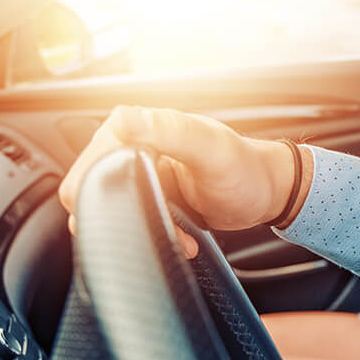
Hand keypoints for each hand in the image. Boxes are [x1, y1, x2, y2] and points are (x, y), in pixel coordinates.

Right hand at [57, 105, 297, 256]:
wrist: (269, 192)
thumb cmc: (246, 169)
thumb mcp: (210, 150)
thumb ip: (169, 131)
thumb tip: (123, 119)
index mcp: (137, 127)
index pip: (91, 164)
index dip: (100, 194)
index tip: (125, 216)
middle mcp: (132, 146)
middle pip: (96, 191)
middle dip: (125, 218)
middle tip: (162, 229)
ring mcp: (139, 173)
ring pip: (115, 211)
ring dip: (143, 230)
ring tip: (179, 237)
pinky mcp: (150, 196)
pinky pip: (135, 221)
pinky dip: (156, 235)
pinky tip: (182, 240)